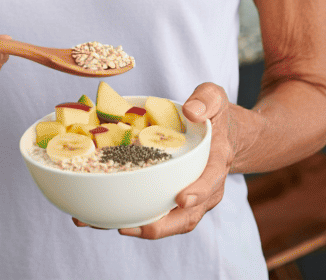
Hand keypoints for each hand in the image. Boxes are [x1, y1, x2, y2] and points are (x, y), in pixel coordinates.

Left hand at [94, 82, 256, 238]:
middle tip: (133, 226)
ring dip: (142, 228)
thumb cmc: (213, 114)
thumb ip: (206, 100)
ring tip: (111, 226)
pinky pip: (157, 215)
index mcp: (216, 162)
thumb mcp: (214, 97)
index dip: (198, 192)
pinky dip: (133, 219)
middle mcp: (206, 187)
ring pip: (170, 222)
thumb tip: (192, 111)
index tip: (181, 199)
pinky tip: (105, 219)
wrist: (220, 133)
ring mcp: (191, 198)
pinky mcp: (173, 200)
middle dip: (161, 226)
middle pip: (188, 216)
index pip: (210, 181)